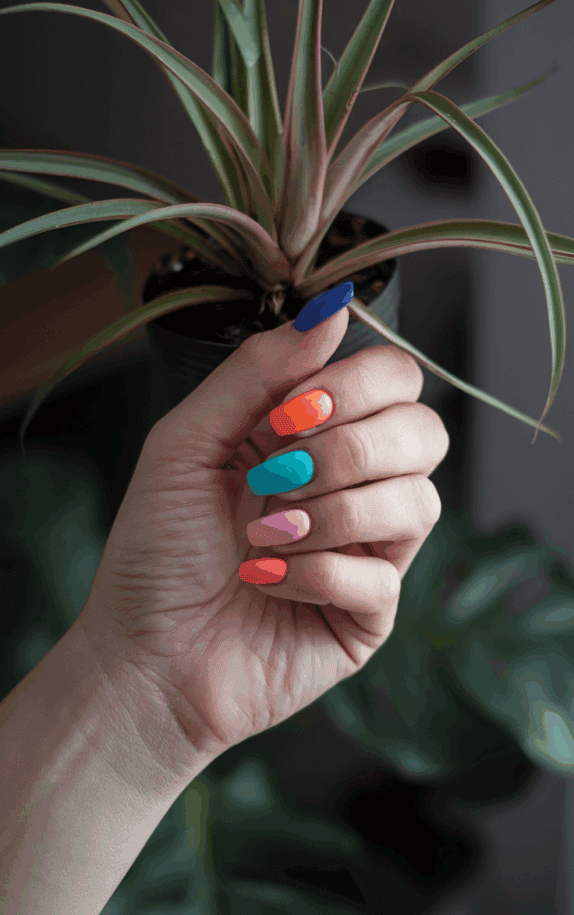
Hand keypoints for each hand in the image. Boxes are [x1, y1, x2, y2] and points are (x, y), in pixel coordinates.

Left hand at [76, 301, 448, 779]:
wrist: (143, 655)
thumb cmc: (157, 548)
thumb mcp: (186, 441)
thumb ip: (257, 371)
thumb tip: (331, 310)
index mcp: (316, 432)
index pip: (392, 377)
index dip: (354, 385)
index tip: (288, 413)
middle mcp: (353, 482)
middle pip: (425, 430)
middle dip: (351, 448)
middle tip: (277, 475)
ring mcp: (368, 548)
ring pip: (419, 500)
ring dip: (331, 512)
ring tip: (264, 536)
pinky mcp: (370, 611)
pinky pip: (382, 577)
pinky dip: (316, 573)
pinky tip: (265, 582)